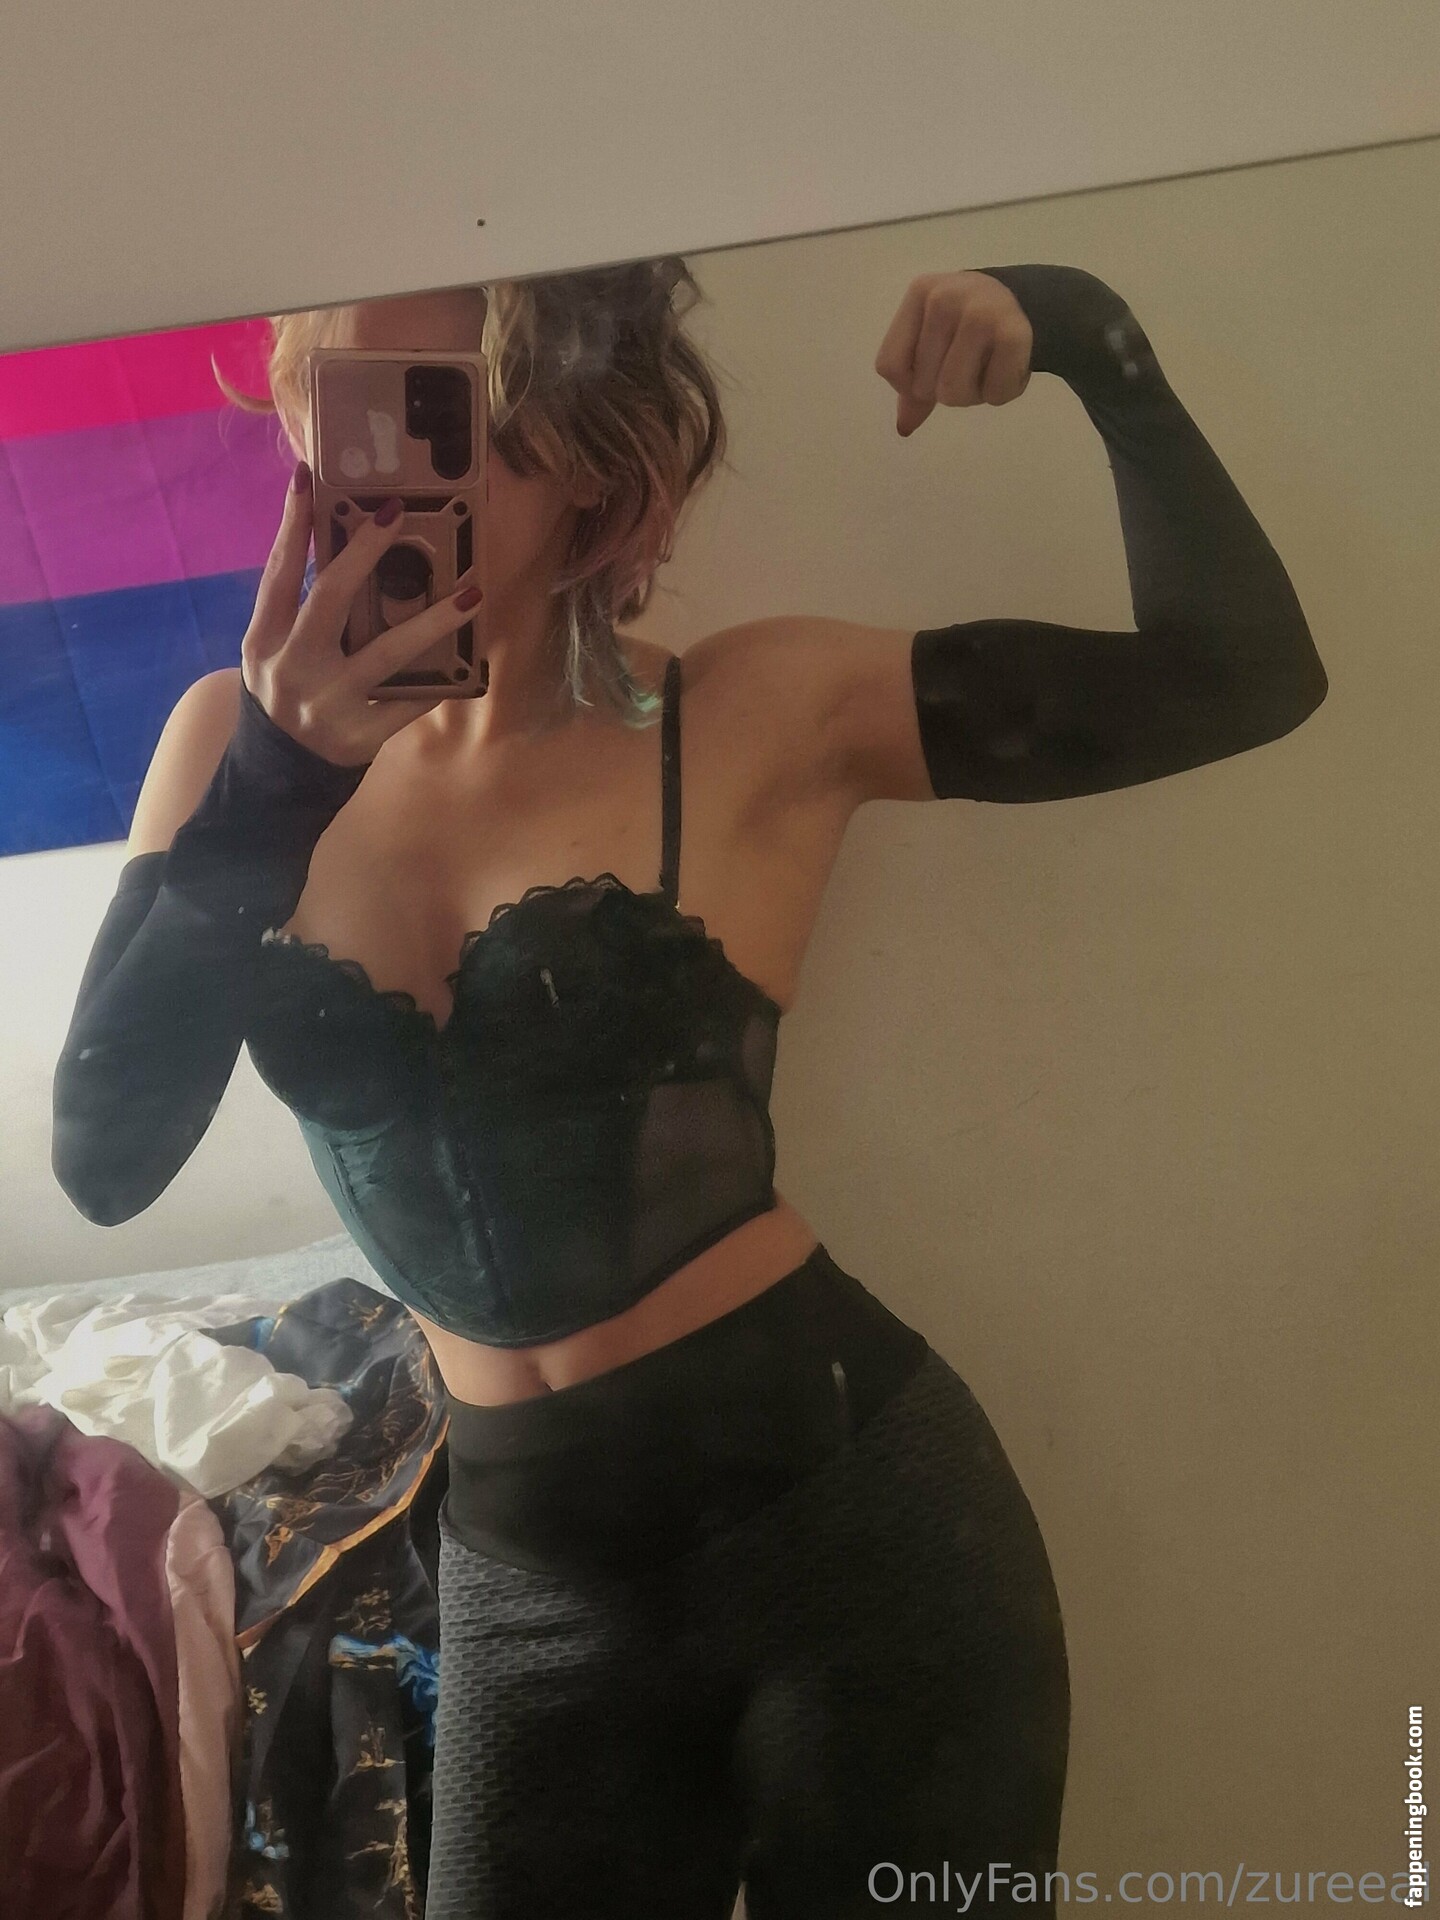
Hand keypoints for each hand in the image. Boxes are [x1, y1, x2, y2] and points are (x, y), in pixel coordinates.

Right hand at [241, 465, 481, 766]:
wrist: (279, 777)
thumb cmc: (287, 694)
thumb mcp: (272, 653)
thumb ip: (298, 609)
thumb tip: (343, 546)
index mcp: (264, 640)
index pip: (277, 573)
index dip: (291, 524)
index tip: (308, 477)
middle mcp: (292, 667)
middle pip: (329, 598)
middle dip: (363, 553)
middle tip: (394, 512)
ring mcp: (328, 702)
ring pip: (387, 652)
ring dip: (434, 619)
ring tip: (473, 591)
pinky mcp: (360, 735)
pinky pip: (409, 701)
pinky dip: (439, 681)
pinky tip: (469, 662)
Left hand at [874, 270, 1033, 435]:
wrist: (1023, 301)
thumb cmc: (966, 326)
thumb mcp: (932, 343)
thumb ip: (912, 383)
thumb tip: (903, 427)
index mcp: (919, 293)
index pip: (889, 367)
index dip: (908, 384)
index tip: (932, 367)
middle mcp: (944, 298)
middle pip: (922, 386)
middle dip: (944, 390)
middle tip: (968, 363)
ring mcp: (980, 313)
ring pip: (953, 392)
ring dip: (972, 396)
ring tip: (985, 367)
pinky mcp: (1013, 333)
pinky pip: (993, 394)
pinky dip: (1000, 394)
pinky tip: (1006, 367)